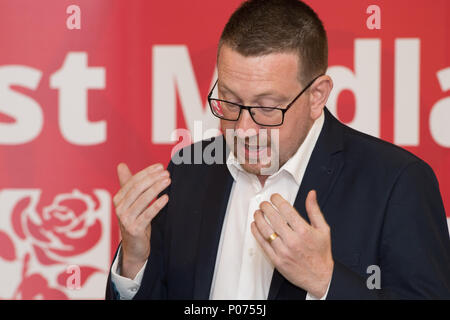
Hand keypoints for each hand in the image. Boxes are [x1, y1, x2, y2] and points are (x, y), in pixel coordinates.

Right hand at [113, 163, 169, 278]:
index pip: (133, 181)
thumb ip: (128, 184)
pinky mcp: (134, 230)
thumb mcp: (131, 203)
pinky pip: (147, 215)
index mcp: (118, 199)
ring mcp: (125, 220)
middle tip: (166, 173)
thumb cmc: (135, 221)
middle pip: (137, 189)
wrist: (134, 248)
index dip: (147, 173)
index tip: (160, 166)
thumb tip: (121, 165)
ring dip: (157, 188)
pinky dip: (157, 205)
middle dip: (153, 179)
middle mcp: (119, 208)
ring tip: (168, 181)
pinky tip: (166, 198)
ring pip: (143, 200)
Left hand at [251, 190, 333, 297]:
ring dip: (258, 218)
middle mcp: (293, 240)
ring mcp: (283, 251)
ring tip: (258, 213)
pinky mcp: (276, 260)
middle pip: (273, 218)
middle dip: (266, 207)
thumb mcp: (323, 229)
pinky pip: (262, 243)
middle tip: (264, 204)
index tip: (274, 197)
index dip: (277, 200)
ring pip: (265, 230)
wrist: (321, 277)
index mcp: (304, 231)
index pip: (286, 209)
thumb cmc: (321, 254)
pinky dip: (256, 232)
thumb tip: (311, 194)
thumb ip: (314, 210)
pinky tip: (255, 225)